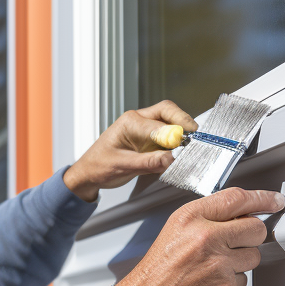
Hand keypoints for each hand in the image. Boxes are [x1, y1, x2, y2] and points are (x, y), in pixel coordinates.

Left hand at [63, 100, 197, 201]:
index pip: (159, 121)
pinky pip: (168, 136)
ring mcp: (145, 129)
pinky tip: (179, 153)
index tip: (185, 146)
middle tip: (196, 138)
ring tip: (190, 147)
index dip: (175, 133)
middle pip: (168, 112)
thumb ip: (148, 162)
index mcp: (130, 122)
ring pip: (171, 122)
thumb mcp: (123, 166)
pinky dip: (176, 143)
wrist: (88, 174)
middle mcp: (138, 121)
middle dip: (184, 122)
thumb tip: (171, 159)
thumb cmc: (99, 166)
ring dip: (182, 133)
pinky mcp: (149, 139)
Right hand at [90, 188, 284, 285]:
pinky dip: (230, 284)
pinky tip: (209, 283)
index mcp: (191, 218)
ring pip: (253, 256)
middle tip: (237, 242)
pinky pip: (242, 281)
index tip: (275, 201)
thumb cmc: (158, 268)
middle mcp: (205, 238)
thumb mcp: (176, 230)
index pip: (237, 199)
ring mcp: (217, 264)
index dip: (262, 198)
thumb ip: (207, 218)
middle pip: (256, 228)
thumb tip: (241, 215)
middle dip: (252, 235)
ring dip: (240, 262)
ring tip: (213, 266)